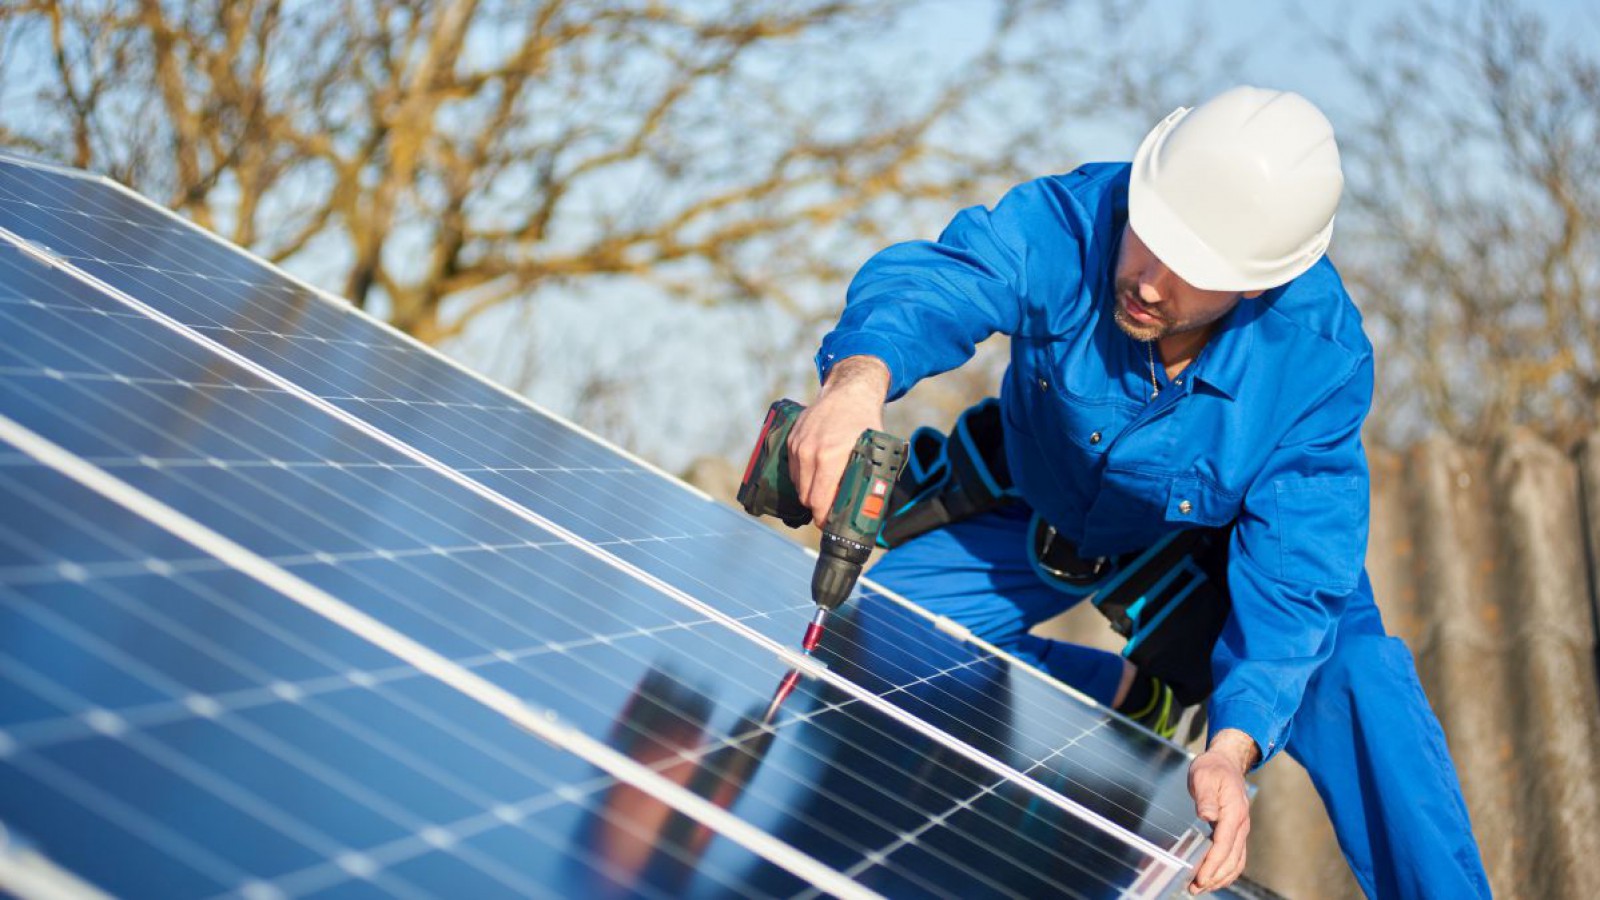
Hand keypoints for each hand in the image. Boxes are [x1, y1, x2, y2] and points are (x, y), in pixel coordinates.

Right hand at [787, 356, 888, 526]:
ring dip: (810, 493)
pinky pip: (793, 471)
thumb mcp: (873, 449)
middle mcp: (810, 453)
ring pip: (798, 485)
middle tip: (830, 512)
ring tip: (825, 493)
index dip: (824, 518)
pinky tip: (817, 476)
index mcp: (831, 457)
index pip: (819, 501)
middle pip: (807, 497)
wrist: (847, 392)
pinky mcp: (792, 441)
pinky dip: (803, 478)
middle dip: (818, 509)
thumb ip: (868, 476)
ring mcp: (798, 446)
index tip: (830, 523)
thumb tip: (871, 506)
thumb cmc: (864, 421)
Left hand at [1187, 728, 1257, 894]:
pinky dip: (1226, 870)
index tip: (1200, 877)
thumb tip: (1208, 816)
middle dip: (1214, 876)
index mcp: (1234, 812)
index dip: (1213, 864)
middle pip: (1231, 858)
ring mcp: (1240, 830)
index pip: (1224, 844)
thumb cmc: (1212, 769)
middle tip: (1195, 888)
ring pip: (1236, 861)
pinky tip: (1213, 877)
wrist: (1225, 763)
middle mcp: (1241, 824)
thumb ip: (1206, 797)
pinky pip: (1235, 856)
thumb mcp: (1204, 776)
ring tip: (1201, 887)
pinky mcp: (1236, 832)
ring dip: (1220, 877)